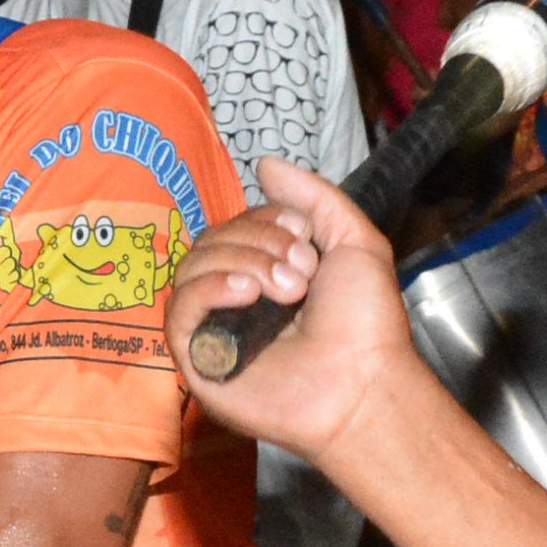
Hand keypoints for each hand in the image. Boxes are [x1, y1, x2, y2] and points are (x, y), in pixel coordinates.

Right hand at [167, 154, 419, 459]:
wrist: (365, 383)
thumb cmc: (367, 324)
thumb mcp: (352, 240)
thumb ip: (312, 196)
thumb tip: (265, 163)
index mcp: (268, 272)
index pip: (236, 224)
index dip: (266, 220)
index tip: (305, 238)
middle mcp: (237, 298)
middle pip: (211, 240)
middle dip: (258, 240)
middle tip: (302, 271)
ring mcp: (216, 328)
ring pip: (192, 266)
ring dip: (241, 262)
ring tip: (286, 289)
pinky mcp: (198, 360)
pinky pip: (179, 309)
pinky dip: (209, 289)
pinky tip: (246, 293)